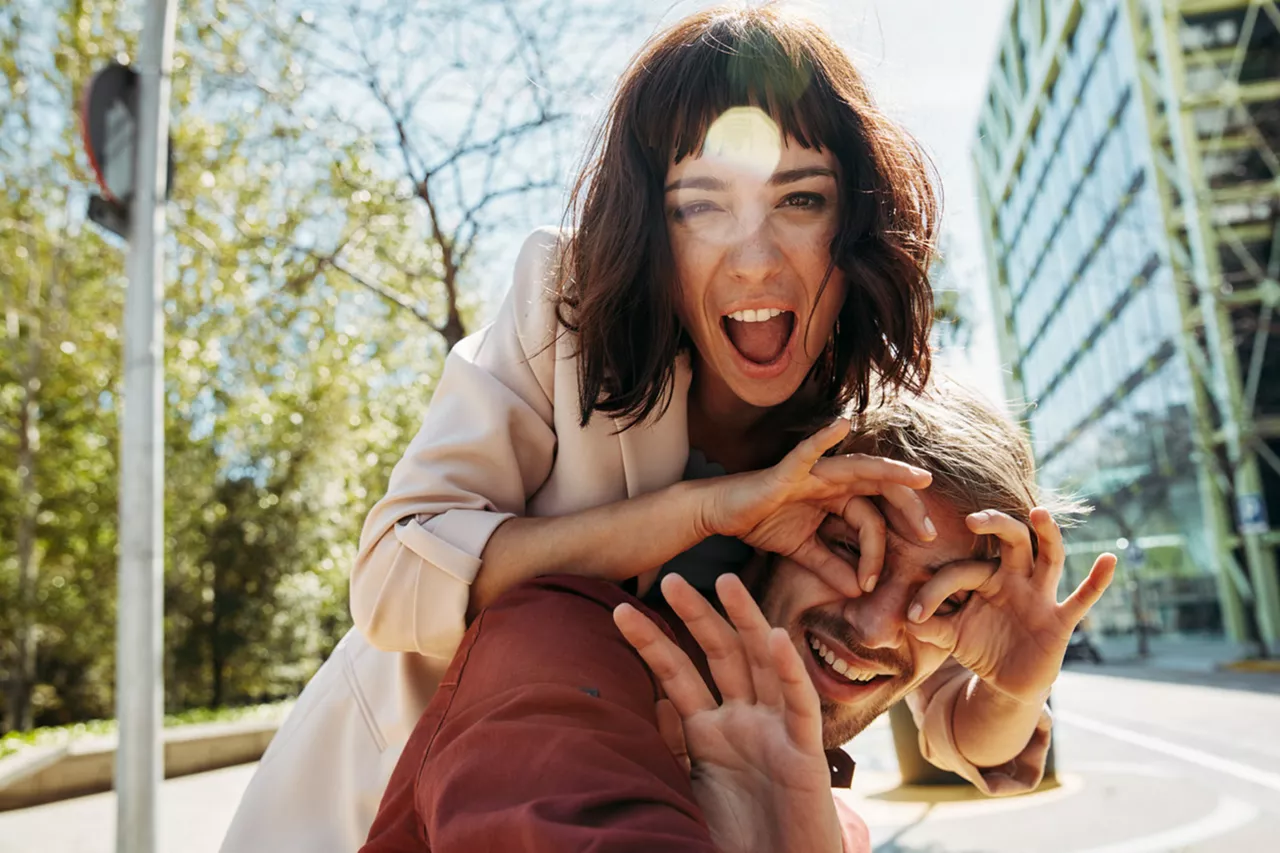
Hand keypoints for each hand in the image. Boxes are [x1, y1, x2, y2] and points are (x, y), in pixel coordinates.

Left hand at [613, 574, 842, 852]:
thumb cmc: (734, 839)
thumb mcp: (687, 788)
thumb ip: (669, 748)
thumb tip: (642, 705)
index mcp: (711, 731)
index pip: (679, 675)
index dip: (652, 643)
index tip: (620, 611)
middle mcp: (745, 722)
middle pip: (722, 655)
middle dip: (698, 615)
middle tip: (670, 577)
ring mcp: (776, 732)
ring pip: (762, 664)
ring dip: (746, 621)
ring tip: (725, 580)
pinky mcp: (804, 754)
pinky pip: (799, 705)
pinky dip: (789, 671)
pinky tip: (775, 638)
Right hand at [700, 418, 934, 597]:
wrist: (722, 513)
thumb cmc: (761, 523)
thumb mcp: (803, 552)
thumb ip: (830, 567)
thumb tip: (858, 591)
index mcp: (837, 498)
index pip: (872, 520)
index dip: (879, 551)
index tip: (873, 583)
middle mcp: (831, 481)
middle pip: (880, 489)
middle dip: (908, 509)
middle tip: (930, 533)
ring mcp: (812, 472)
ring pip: (859, 469)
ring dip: (890, 472)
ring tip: (918, 478)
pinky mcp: (787, 471)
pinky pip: (807, 452)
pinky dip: (823, 438)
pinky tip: (842, 424)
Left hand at [905, 508, 1115, 704]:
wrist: (1004, 681)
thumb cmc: (977, 646)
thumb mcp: (948, 636)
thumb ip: (928, 625)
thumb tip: (906, 618)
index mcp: (985, 576)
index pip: (960, 571)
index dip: (934, 592)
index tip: (912, 616)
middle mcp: (1014, 578)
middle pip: (1012, 539)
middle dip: (996, 525)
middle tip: (973, 518)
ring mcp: (1040, 596)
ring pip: (1049, 557)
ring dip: (1046, 535)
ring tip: (1039, 513)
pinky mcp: (1059, 620)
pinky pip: (1082, 598)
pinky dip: (1097, 580)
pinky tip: (1110, 559)